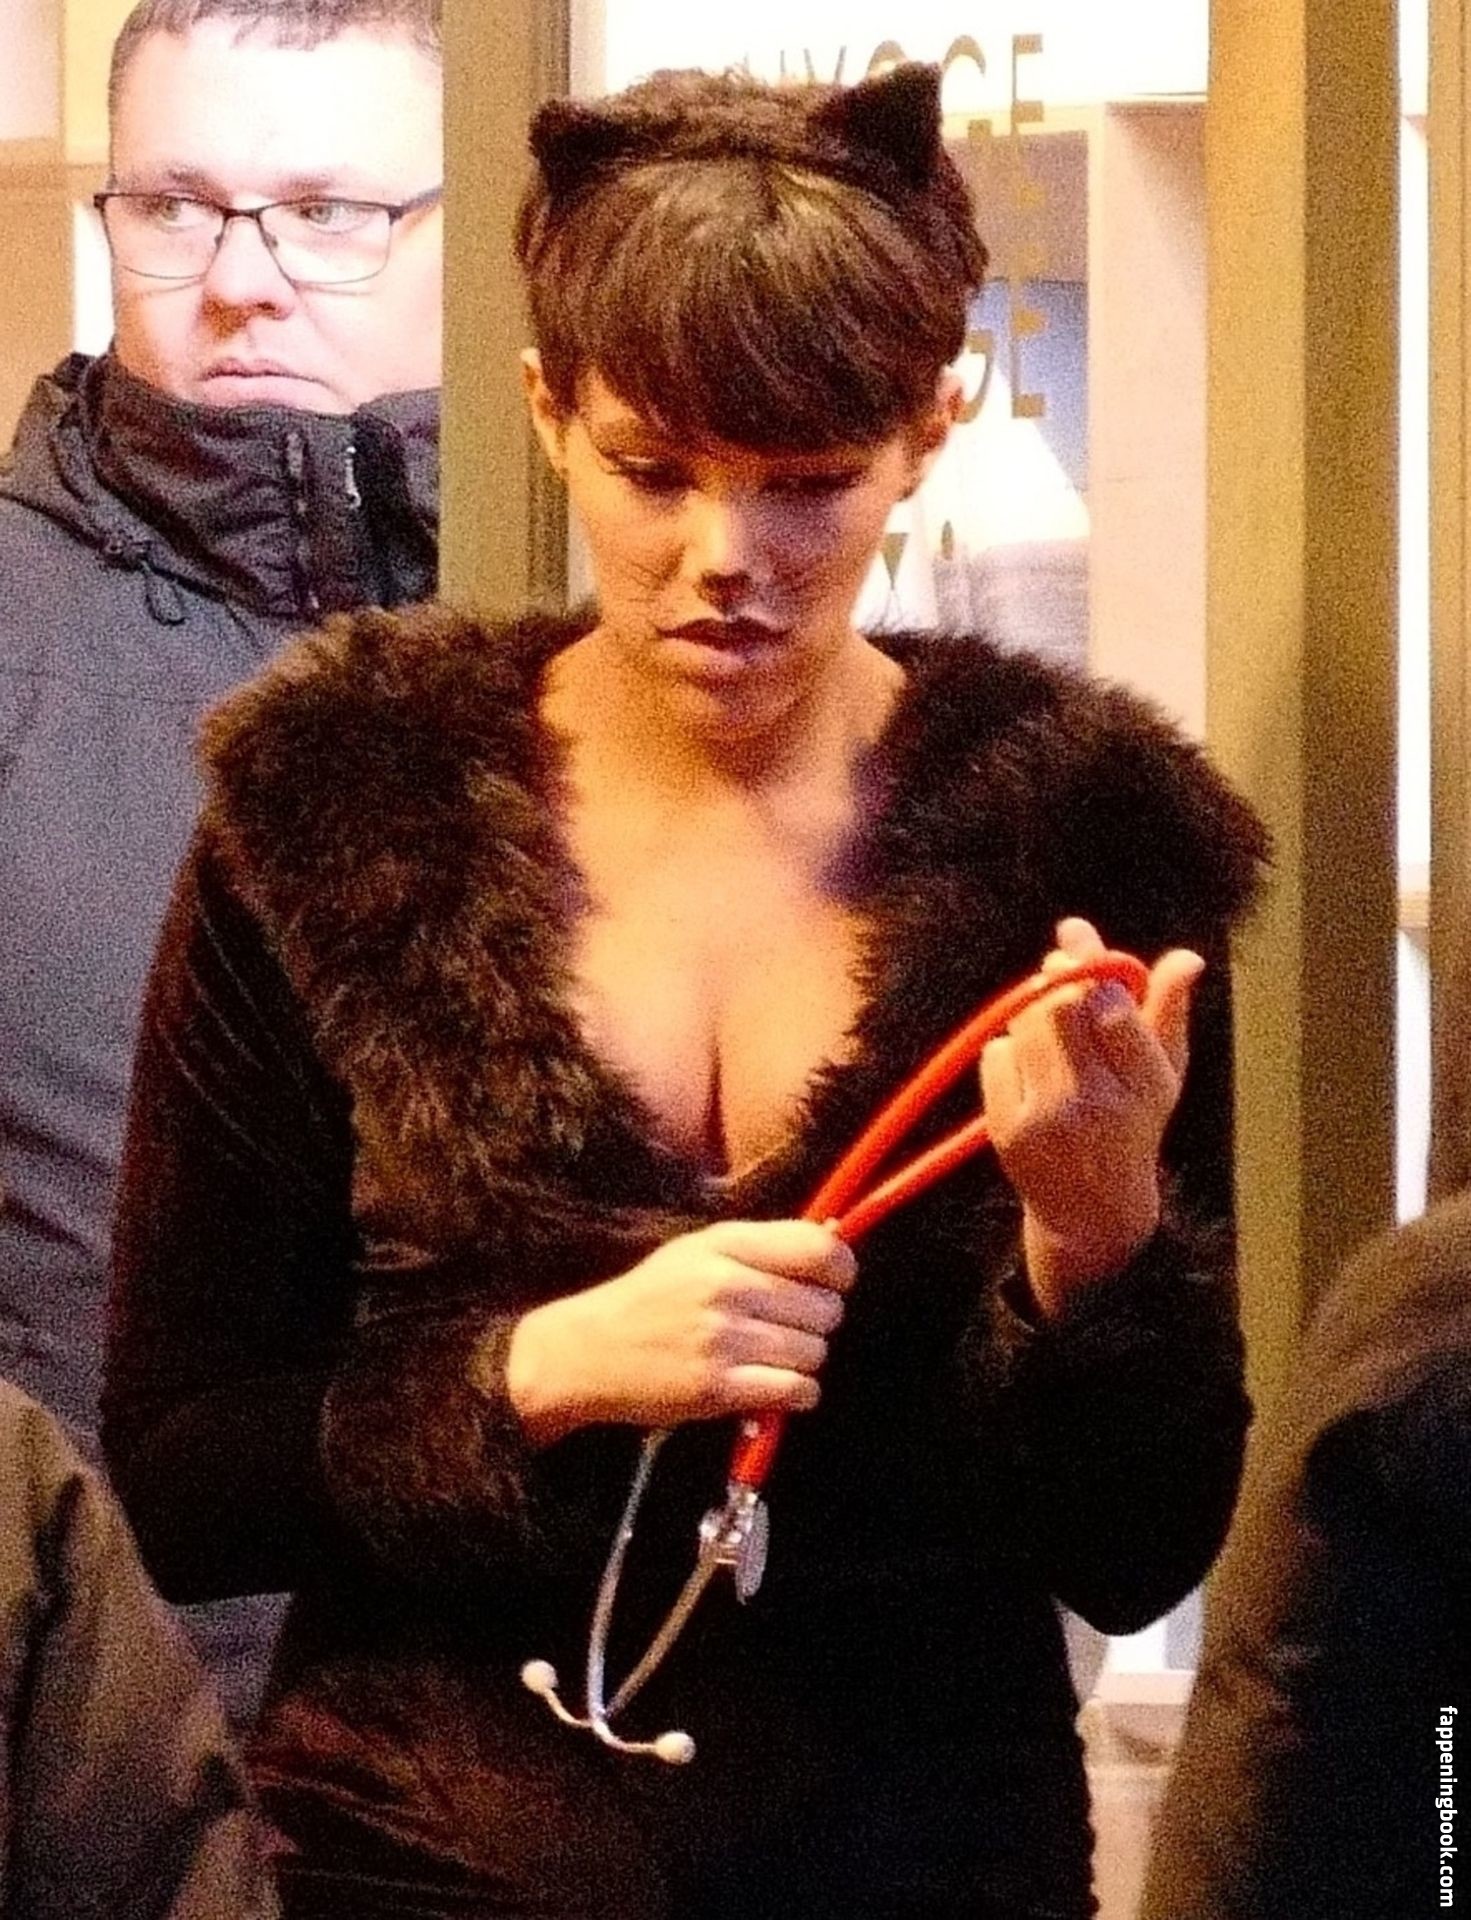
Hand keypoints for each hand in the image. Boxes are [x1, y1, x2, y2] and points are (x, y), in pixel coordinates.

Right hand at [502, 1219, 854, 1446]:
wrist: (586, 1352)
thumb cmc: (650, 1299)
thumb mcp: (698, 1252)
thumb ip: (763, 1246)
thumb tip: (835, 1240)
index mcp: (724, 1245)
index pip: (819, 1250)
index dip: (841, 1270)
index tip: (833, 1283)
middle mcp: (726, 1287)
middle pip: (826, 1309)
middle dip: (816, 1322)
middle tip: (787, 1328)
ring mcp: (721, 1339)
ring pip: (815, 1352)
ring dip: (803, 1361)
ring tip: (769, 1358)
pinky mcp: (717, 1388)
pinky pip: (796, 1391)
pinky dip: (795, 1394)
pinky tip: (773, 1387)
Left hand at [980, 917, 1202, 1313]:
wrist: (1092, 1209)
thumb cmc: (1132, 1124)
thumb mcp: (1163, 1072)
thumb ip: (1169, 1011)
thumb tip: (1186, 956)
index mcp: (1145, 1086)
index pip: (1111, 1008)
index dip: (1092, 967)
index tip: (1080, 946)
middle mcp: (1097, 1104)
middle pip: (1059, 1007)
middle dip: (1057, 979)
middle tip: (1059, 967)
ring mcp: (1047, 1119)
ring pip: (1024, 1024)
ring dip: (1033, 1011)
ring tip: (1050, 1024)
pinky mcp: (1007, 1130)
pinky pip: (996, 1054)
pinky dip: (1009, 1048)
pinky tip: (1030, 1068)